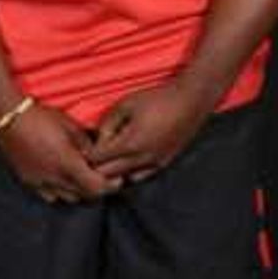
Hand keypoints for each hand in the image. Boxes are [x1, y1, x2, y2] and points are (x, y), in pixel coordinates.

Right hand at [0, 101, 118, 203]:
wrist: (10, 118)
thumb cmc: (41, 118)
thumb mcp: (71, 126)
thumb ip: (87, 145)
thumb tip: (97, 155)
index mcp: (68, 164)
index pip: (96, 187)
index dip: (110, 185)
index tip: (116, 178)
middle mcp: (55, 178)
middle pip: (85, 195)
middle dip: (96, 187)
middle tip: (102, 176)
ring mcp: (40, 182)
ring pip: (69, 198)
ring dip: (79, 190)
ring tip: (81, 177)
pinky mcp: (29, 182)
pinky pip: (50, 195)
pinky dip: (60, 191)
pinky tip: (61, 179)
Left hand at [84, 83, 214, 183]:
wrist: (191, 101)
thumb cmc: (157, 99)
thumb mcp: (125, 105)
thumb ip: (107, 124)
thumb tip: (97, 139)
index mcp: (130, 144)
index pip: (98, 160)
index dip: (88, 154)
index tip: (86, 145)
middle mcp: (142, 159)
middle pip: (108, 174)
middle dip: (98, 166)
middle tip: (95, 153)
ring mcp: (155, 164)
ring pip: (125, 179)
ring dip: (115, 172)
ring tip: (112, 157)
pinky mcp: (164, 164)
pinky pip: (141, 176)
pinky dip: (131, 172)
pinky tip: (129, 159)